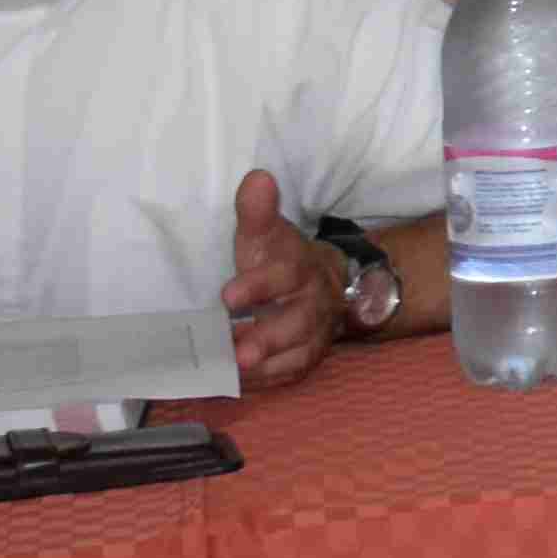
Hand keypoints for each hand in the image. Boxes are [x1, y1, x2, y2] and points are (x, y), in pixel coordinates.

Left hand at [222, 167, 350, 392]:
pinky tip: (236, 380)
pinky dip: (265, 381)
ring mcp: (313, 335)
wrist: (328, 284)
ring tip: (234, 370)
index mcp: (300, 269)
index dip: (259, 286)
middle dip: (268, 338)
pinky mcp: (306, 358)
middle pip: (297, 323)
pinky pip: (289, 374)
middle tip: (240, 353)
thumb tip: (256, 177)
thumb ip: (257, 211)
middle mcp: (312, 304)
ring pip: (296, 354)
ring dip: (266, 365)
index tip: (228, 297)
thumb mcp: (266, 235)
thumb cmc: (281, 260)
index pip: (284, 275)